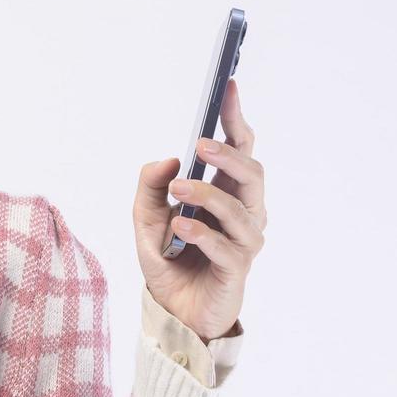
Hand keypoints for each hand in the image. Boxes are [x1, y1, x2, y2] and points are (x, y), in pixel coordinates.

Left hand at [133, 79, 266, 340]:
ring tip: (179, 190)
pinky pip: (225, 245)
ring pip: (239, 207)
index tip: (226, 86)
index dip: (234, 117)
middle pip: (251, 172)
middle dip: (227, 156)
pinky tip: (179, 227)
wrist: (173, 309)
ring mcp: (244, 241)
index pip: (239, 148)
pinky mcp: (236, 269)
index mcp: (227, 191)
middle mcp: (245, 211)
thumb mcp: (144, 218)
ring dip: (207, 194)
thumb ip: (151, 186)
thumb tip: (168, 159)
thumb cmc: (169, 258)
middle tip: (199, 146)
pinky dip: (201, 232)